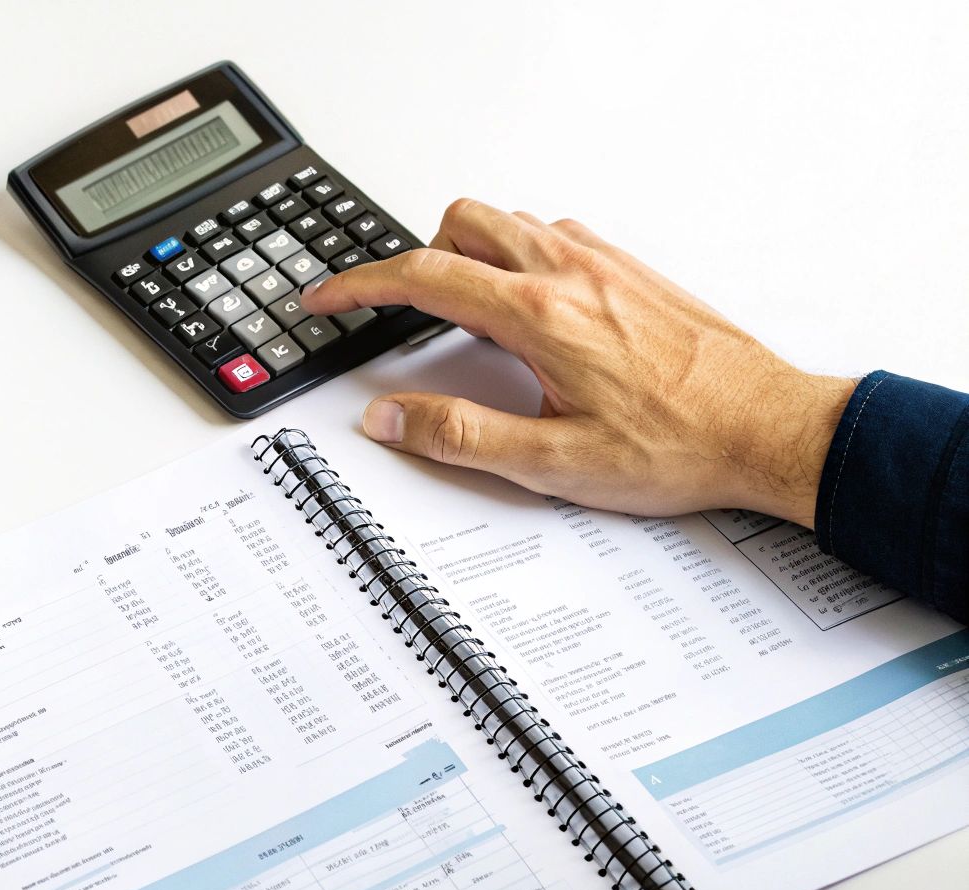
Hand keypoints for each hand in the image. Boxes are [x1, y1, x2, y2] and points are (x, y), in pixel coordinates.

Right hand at [299, 199, 854, 525]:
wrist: (769, 429)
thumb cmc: (679, 447)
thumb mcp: (553, 465)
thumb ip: (459, 436)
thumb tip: (390, 419)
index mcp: (539, 316)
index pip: (422, 277)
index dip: (358, 285)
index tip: (325, 295)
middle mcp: (570, 273)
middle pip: (461, 223)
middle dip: (414, 259)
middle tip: (400, 313)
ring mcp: (605, 263)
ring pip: (509, 221)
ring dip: (468, 254)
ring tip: (464, 318)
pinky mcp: (633, 270)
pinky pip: (555, 234)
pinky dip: (519, 255)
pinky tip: (529, 309)